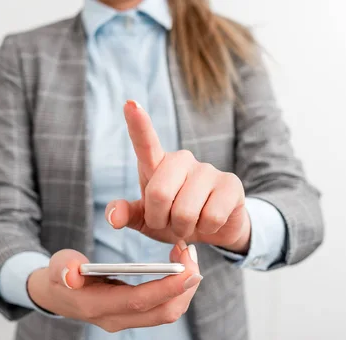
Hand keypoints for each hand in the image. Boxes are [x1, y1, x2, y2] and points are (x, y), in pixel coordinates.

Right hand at [26, 242, 201, 331]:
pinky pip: (162, 308)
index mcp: (96, 306)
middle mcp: (114, 319)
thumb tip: (70, 274)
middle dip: (184, 288)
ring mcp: (125, 320)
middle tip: (193, 257)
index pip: (139, 302)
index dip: (166, 288)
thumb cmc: (58, 275)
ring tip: (189, 259)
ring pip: (166, 313)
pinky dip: (176, 290)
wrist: (55, 294)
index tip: (188, 270)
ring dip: (183, 289)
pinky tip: (179, 269)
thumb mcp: (56, 267)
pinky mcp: (132, 315)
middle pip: (161, 313)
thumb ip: (62, 268)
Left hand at [105, 100, 250, 252]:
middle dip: (160, 219)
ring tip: (191, 222)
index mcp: (157, 165)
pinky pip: (211, 217)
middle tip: (169, 222)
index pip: (145, 143)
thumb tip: (114, 217)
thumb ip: (126, 215)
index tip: (130, 104)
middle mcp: (182, 160)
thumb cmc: (173, 218)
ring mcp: (208, 169)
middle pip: (159, 193)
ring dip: (184, 228)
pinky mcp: (231, 183)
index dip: (138, 124)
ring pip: (186, 211)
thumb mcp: (146, 219)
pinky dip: (206, 229)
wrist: (213, 229)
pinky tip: (210, 222)